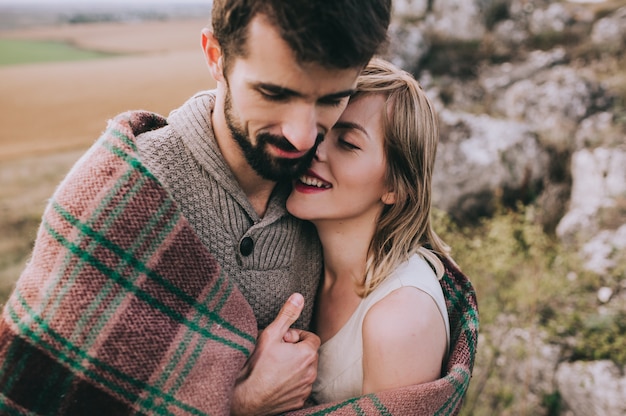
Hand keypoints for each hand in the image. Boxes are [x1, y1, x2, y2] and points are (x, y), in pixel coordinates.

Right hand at [231, 293, 319, 415]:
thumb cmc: (257, 365)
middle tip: (277, 351)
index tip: (283, 339)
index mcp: (308, 354)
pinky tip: (275, 379)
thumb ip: (287, 314)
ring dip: (295, 366)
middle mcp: (311, 372)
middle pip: (308, 354)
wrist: (247, 397)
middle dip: (296, 350)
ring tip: (275, 365)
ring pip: (305, 370)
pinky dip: (292, 382)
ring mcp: (305, 388)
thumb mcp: (271, 334)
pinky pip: (300, 386)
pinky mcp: (299, 401)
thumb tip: (299, 296)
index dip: (296, 336)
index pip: (311, 337)